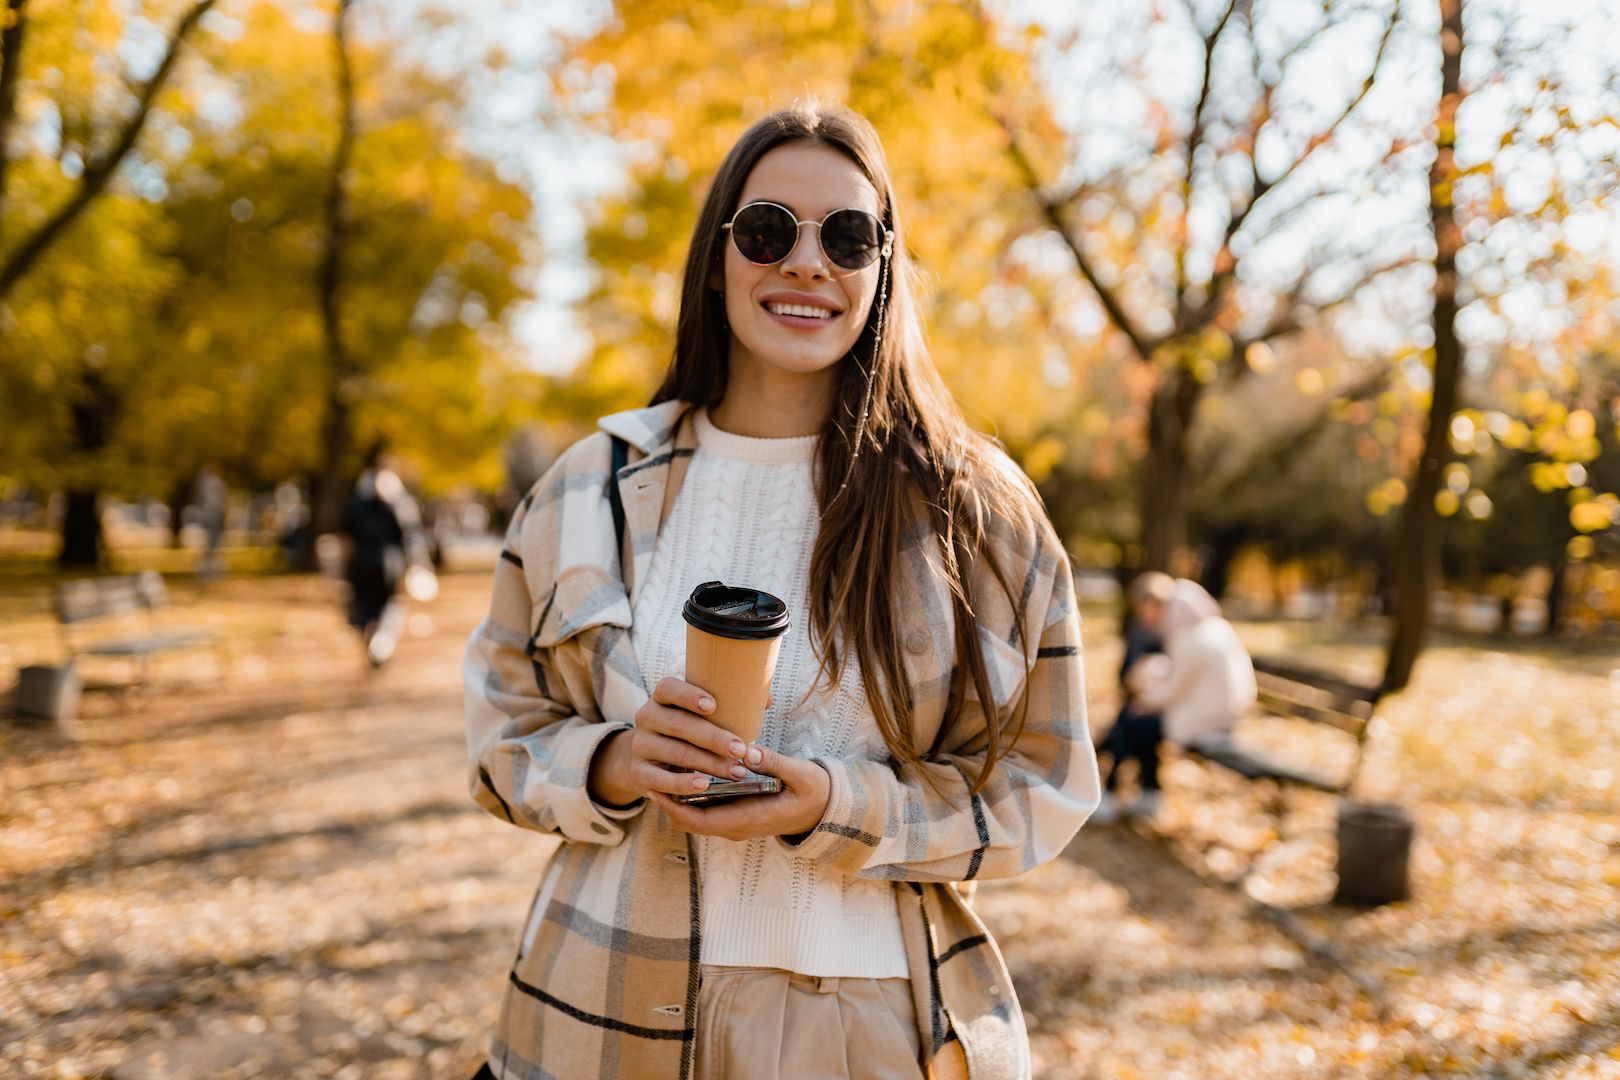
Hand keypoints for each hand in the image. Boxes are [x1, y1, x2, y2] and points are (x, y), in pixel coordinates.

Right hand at [587, 677, 751, 806]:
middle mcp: (646, 717)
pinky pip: (660, 780)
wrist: (652, 758)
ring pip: (676, 753)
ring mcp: (640, 746)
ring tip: (735, 772)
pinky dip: (682, 784)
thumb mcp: (702, 715)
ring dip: (708, 764)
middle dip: (713, 738)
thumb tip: (766, 700)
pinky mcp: (639, 772)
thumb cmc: (690, 731)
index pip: (668, 688)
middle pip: (678, 724)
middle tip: (741, 749)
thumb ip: (732, 704)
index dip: (688, 695)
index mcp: (662, 697)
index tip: (713, 705)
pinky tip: (703, 786)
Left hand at [649, 743, 830, 841]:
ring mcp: (736, 823)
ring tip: (664, 770)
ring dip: (678, 799)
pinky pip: (706, 811)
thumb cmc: (814, 792)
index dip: (675, 807)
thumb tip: (748, 751)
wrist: (825, 809)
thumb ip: (775, 763)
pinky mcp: (737, 815)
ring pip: (696, 817)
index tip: (657, 786)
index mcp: (750, 819)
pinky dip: (692, 797)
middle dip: (669, 802)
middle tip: (652, 773)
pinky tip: (687, 772)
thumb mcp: (801, 774)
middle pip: (690, 821)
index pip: (701, 821)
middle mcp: (737, 826)